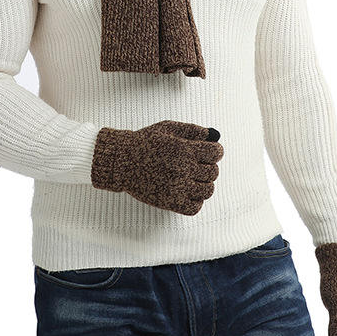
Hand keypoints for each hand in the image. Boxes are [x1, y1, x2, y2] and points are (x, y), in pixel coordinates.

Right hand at [91, 120, 223, 214]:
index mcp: (184, 149)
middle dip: (209, 167)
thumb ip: (191, 130)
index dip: (216, 151)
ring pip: (207, 190)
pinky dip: (196, 201)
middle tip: (199, 165)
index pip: (216, 153)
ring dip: (204, 184)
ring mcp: (177, 187)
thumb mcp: (168, 128)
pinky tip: (188, 192)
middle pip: (213, 172)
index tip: (210, 152)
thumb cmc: (144, 141)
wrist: (121, 160)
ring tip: (194, 179)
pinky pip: (194, 207)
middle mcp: (183, 168)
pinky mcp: (169, 202)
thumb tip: (212, 134)